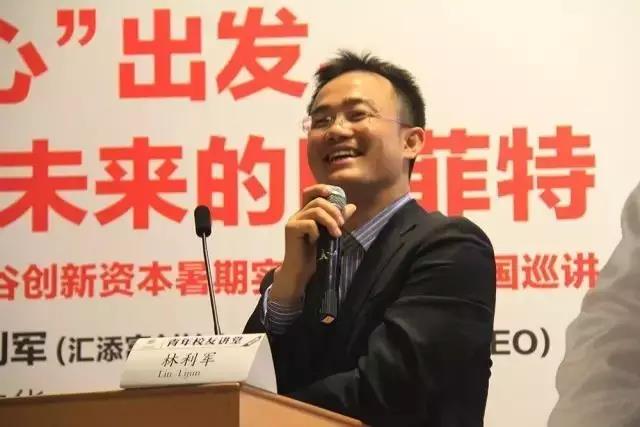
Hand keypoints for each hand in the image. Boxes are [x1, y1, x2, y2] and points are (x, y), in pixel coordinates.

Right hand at [270, 184, 356, 303]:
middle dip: (333, 210)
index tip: (335, 195)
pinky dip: (317, 231)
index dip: (321, 189)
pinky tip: (317, 241)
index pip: (311, 192)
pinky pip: (309, 223)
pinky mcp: (290, 229)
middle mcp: (298, 214)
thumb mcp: (330, 235)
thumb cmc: (315, 255)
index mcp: (306, 213)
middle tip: (342, 224)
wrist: (301, 272)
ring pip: (315, 211)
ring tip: (336, 234)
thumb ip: (338, 220)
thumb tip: (352, 206)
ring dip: (330, 221)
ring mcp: (293, 221)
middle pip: (317, 201)